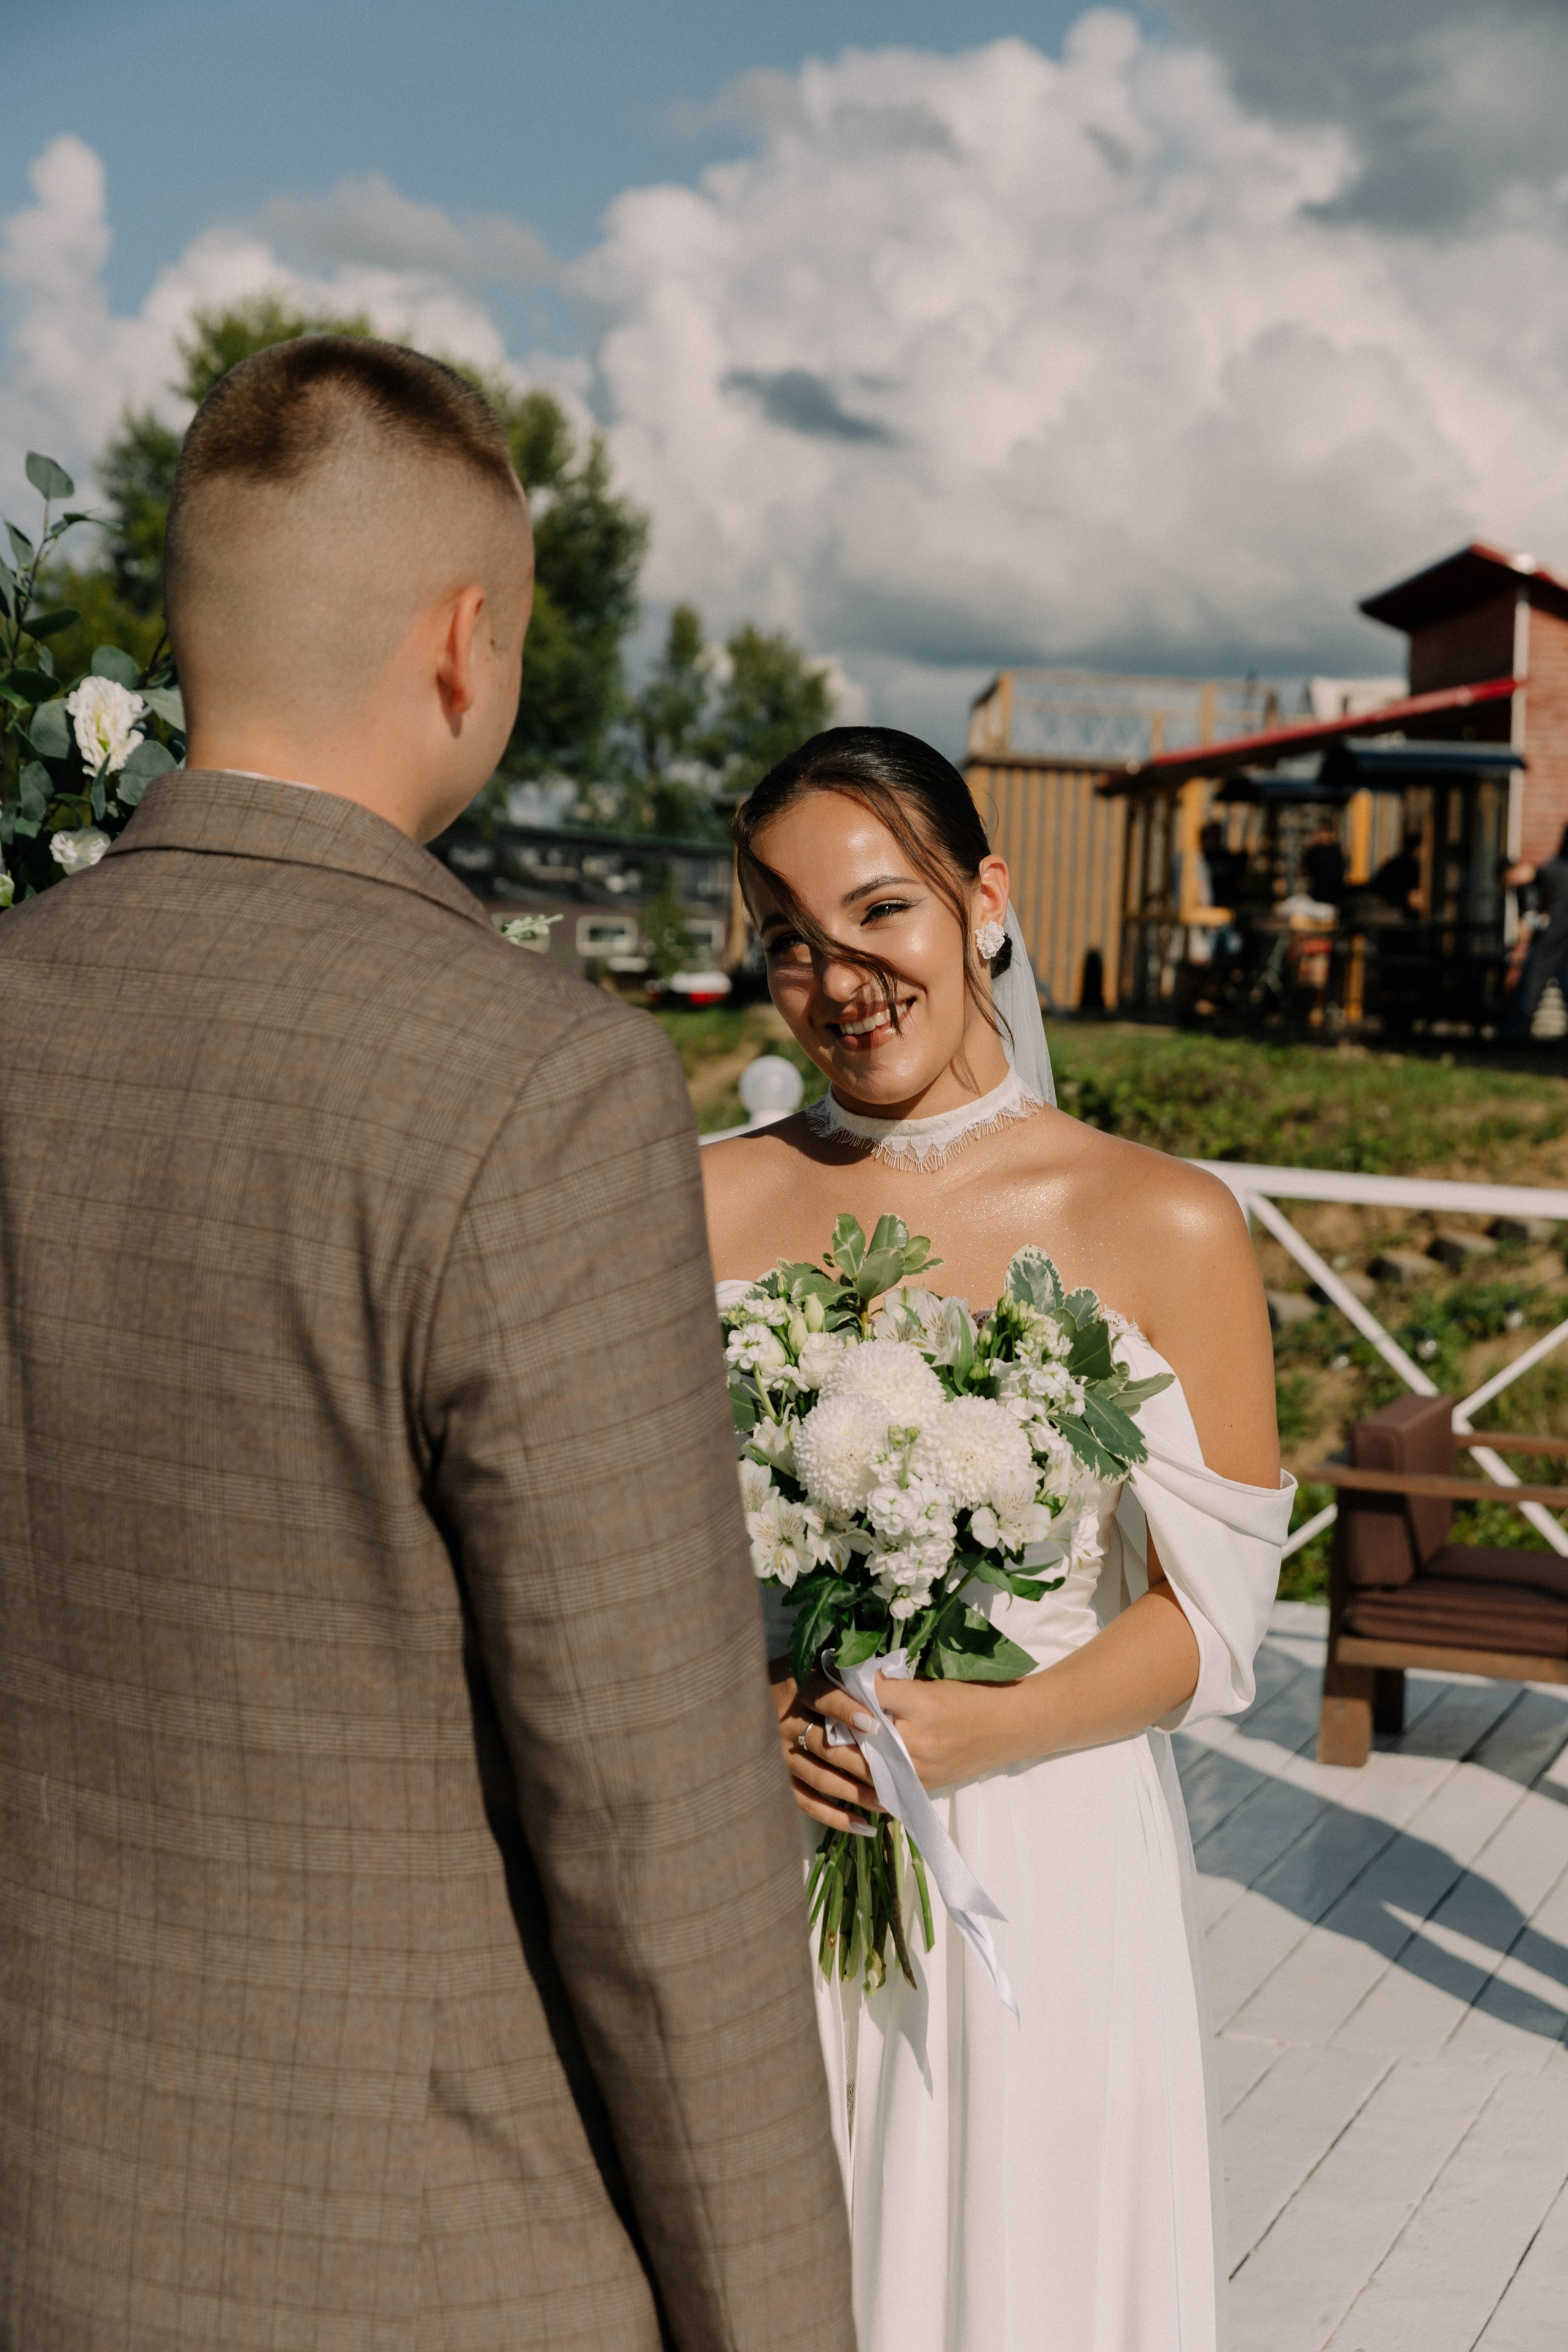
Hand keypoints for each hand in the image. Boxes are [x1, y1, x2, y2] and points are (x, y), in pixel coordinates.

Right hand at [769, 1658, 883, 1834]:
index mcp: (797, 1688)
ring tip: (887, 1802)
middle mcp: (784, 1722)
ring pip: (820, 1778)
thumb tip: (882, 1679)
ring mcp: (778, 1754)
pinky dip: (834, 1817)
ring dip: (855, 1793)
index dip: (848, 1710)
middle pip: (825, 1747)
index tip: (875, 1724)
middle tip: (895, 1775)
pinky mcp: (777, 1778)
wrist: (746, 1697)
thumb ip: (843, 1672)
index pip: (824, 1698)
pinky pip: (806, 1802)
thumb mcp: (815, 1664)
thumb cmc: (796, 1678)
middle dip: (862, 1764)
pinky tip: (862, 1826)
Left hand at [813, 1673, 1027, 1793]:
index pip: (867, 1694)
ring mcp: (918, 1770)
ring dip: (839, 1755)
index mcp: (920, 1705)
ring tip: (817, 1742)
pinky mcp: (922, 1789)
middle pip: (857, 1736)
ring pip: (862, 1768)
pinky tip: (841, 1774)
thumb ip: (891, 1687)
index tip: (822, 1678)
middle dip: (830, 1725)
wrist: (1010, 1727)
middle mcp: (916, 1741)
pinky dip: (859, 1783)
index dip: (842, 1686)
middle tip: (809, 1714)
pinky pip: (880, 1792)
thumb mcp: (931, 1683)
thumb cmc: (971, 1696)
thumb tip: (849, 1680)